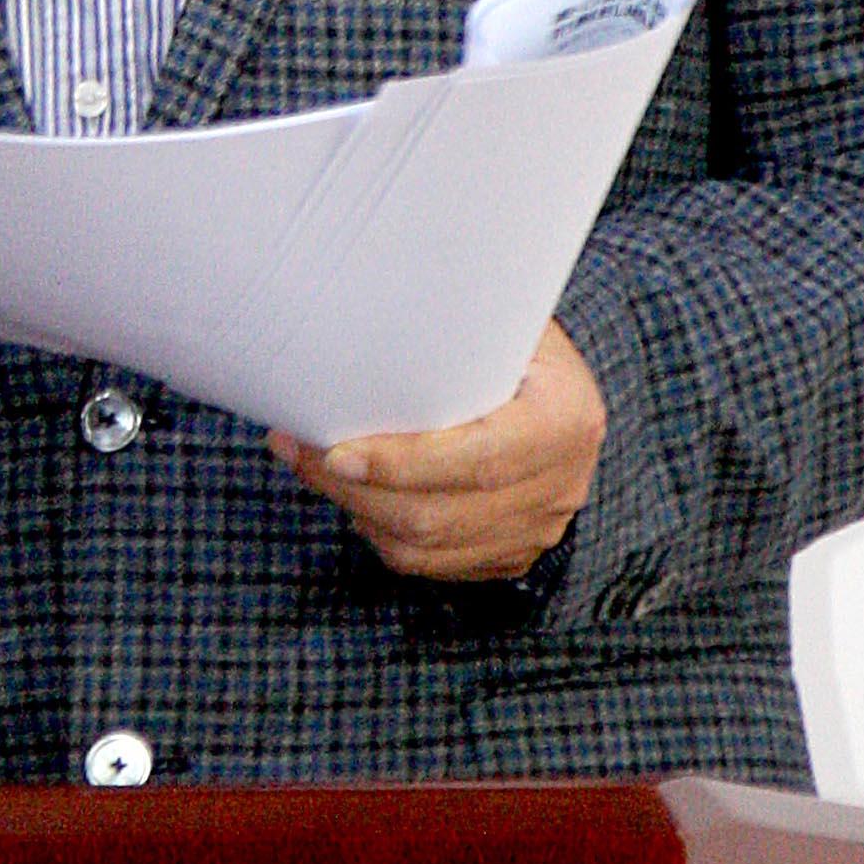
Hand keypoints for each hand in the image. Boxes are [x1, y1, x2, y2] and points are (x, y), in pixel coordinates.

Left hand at [270, 320, 604, 582]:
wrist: (566, 397)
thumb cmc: (520, 347)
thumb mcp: (507, 323)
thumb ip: (457, 326)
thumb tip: (364, 300)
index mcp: (565, 420)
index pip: (478, 460)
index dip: (403, 464)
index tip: (337, 451)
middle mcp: (559, 486)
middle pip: (439, 514)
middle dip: (355, 489)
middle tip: (297, 449)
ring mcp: (537, 529)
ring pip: (426, 546)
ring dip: (357, 510)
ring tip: (310, 467)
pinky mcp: (511, 555)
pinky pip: (432, 563)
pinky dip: (382, 534)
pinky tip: (354, 496)